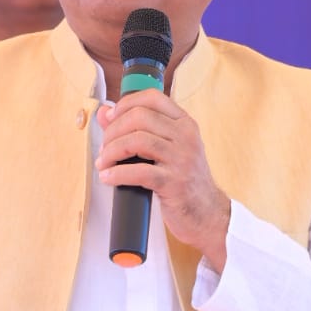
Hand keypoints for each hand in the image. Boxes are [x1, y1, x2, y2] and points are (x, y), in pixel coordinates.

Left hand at [95, 91, 229, 271]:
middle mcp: (186, 136)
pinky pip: (139, 172)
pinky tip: (107, 177)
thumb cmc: (183, 179)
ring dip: (111, 151)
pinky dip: (117, 174)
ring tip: (103, 163)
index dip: (125, 104)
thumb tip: (104, 112)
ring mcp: (182, 159)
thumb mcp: (166, 149)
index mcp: (185, 123)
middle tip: (104, 147)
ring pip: (137, 141)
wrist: (207, 213)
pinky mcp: (174, 183)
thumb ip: (136, 128)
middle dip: (113, 131)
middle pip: (140, 117)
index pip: (152, 97)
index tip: (111, 118)